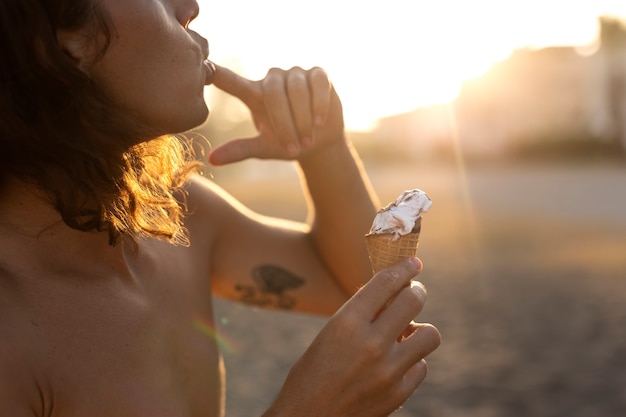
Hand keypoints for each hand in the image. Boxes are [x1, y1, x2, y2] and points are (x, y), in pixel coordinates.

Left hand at [208, 64, 344, 164]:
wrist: (319, 144)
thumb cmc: (288, 144)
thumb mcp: (263, 148)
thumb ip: (240, 150)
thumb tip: (211, 159)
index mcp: (254, 94)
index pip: (234, 82)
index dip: (222, 75)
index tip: (205, 67)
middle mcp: (273, 79)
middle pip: (273, 92)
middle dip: (284, 123)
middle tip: (293, 149)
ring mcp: (296, 74)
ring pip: (297, 89)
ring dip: (302, 118)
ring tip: (308, 140)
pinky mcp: (319, 74)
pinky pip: (318, 83)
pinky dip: (319, 103)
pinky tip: (320, 121)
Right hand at [264, 258, 440, 416]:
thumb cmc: (311, 374)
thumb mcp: (329, 335)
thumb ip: (359, 315)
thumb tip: (390, 295)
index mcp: (346, 323)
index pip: (386, 283)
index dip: (404, 268)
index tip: (414, 263)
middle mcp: (371, 343)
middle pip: (413, 300)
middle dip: (416, 292)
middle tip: (414, 293)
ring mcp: (388, 370)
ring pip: (429, 334)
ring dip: (420, 329)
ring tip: (408, 333)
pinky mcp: (398, 393)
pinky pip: (422, 366)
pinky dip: (413, 361)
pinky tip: (398, 363)